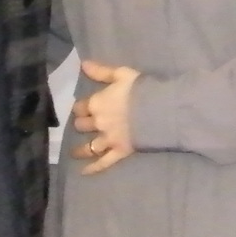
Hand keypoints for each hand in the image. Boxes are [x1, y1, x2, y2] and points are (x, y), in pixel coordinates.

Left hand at [70, 60, 140, 174]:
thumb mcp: (121, 74)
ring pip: (88, 147)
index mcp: (97, 103)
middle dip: (82, 125)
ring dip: (80, 150)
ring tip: (75, 153)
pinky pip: (103, 162)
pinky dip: (93, 168)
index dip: (81, 107)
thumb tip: (83, 64)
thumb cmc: (142, 89)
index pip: (81, 107)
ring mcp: (108, 140)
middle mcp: (99, 123)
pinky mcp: (119, 152)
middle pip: (82, 126)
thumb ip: (101, 71)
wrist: (160, 109)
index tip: (82, 108)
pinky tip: (84, 172)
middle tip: (84, 125)